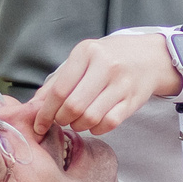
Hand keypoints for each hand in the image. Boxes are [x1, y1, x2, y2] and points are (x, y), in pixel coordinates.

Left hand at [31, 33, 182, 133]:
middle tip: (61, 120)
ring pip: (90, 117)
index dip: (45, 112)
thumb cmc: (108, 58)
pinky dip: (96, 129)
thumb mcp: (81, 60)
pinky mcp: (133, 100)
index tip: (39, 124)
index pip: (59, 89)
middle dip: (61, 119)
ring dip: (78, 125)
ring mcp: (121, 84)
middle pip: (73, 106)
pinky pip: (108, 123)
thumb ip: (57, 81)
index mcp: (86, 52)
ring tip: (77, 121)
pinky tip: (94, 123)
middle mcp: (105, 66)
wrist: (149, 56)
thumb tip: (32, 106)